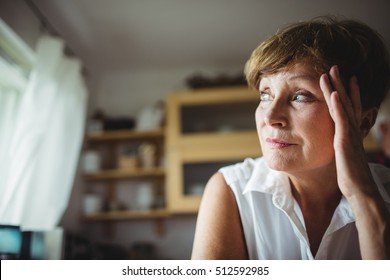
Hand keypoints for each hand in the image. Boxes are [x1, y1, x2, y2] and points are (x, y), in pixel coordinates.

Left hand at [319, 65, 376, 199]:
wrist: (360, 191)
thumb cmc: (352, 178)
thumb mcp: (345, 158)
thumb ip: (343, 148)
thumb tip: (338, 145)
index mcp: (350, 134)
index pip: (348, 109)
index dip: (346, 93)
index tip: (343, 80)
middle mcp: (351, 131)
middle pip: (346, 102)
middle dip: (341, 84)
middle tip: (334, 67)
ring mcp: (349, 135)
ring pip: (342, 107)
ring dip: (337, 88)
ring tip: (330, 72)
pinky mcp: (345, 142)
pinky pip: (342, 121)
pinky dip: (338, 106)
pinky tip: (334, 94)